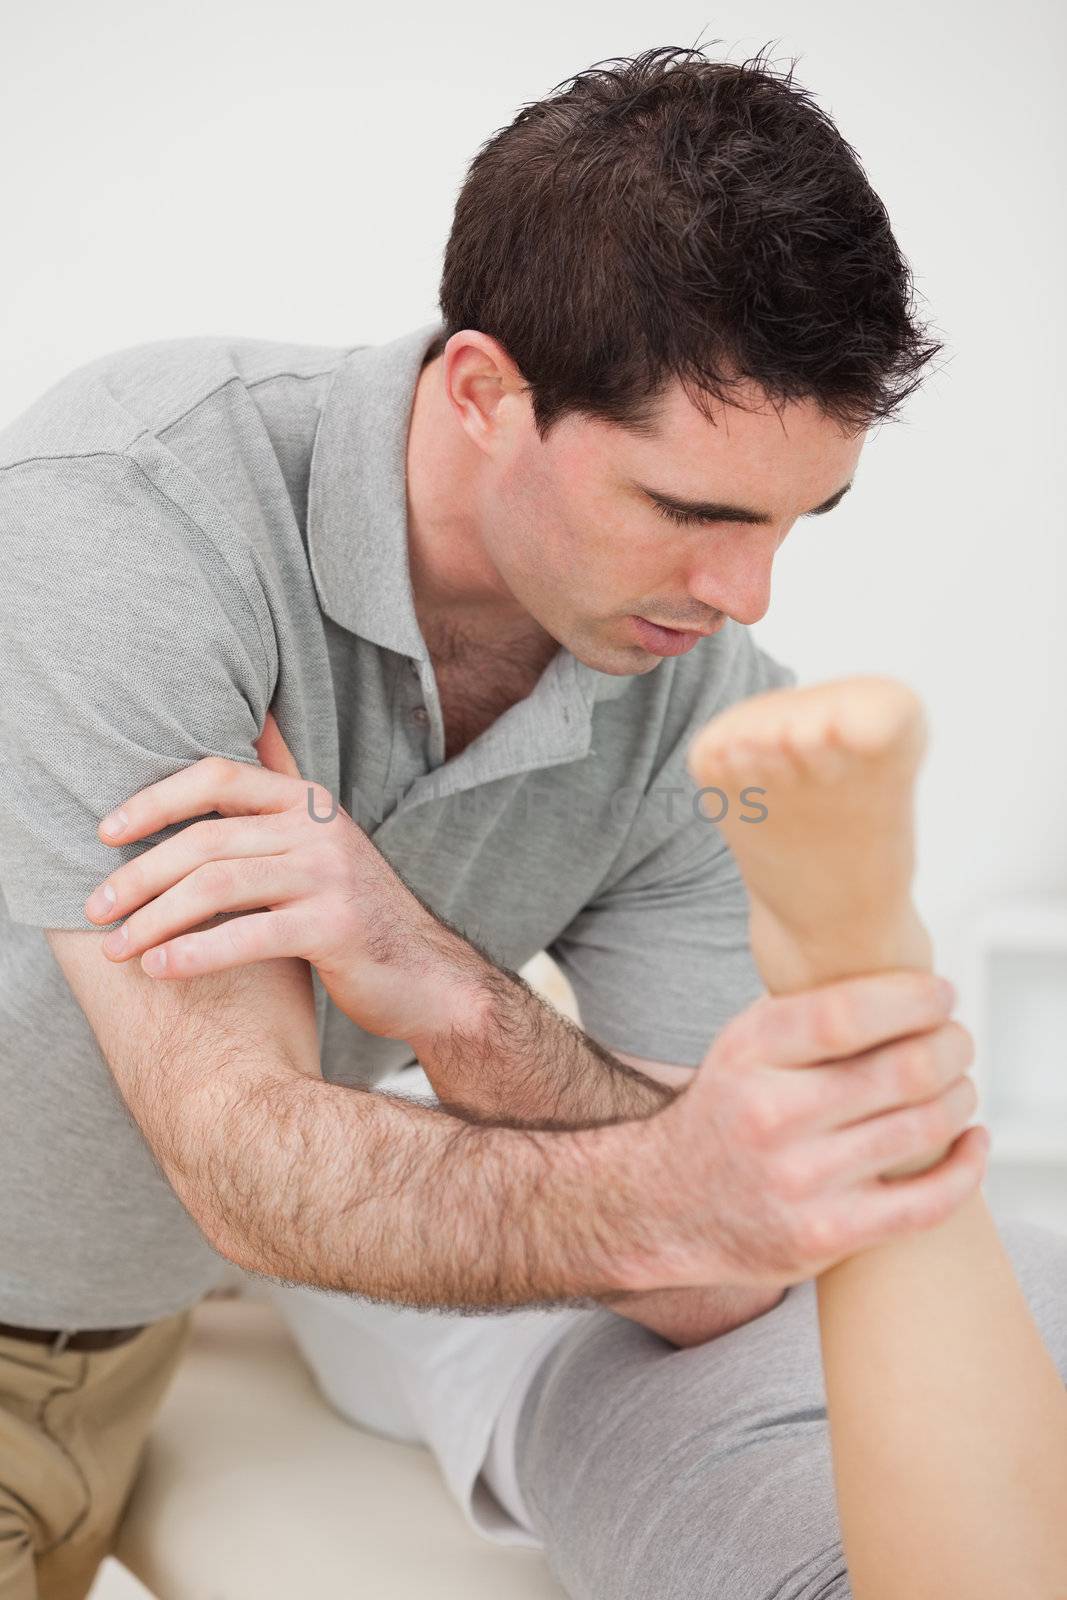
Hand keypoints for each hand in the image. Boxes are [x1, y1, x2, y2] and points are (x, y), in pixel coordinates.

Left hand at [83, 712, 487, 1043]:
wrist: (424, 976)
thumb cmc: (352, 912)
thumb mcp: (319, 839)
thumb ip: (283, 784)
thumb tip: (256, 716)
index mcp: (306, 800)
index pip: (216, 776)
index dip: (153, 800)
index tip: (103, 834)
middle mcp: (320, 827)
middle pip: (206, 839)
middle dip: (139, 875)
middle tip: (95, 909)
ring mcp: (331, 875)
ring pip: (217, 885)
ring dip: (154, 919)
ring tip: (115, 949)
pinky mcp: (336, 928)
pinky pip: (248, 935)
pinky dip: (194, 953)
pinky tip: (160, 970)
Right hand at [621, 970, 988, 1291]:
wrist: (668, 1203)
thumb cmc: (730, 1110)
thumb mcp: (745, 1045)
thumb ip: (811, 1011)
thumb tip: (905, 978)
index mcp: (749, 1054)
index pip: (847, 1014)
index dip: (913, 999)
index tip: (941, 994)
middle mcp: (770, 1116)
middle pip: (902, 1070)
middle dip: (951, 1046)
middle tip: (958, 1040)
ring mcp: (800, 1181)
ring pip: (923, 1128)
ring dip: (960, 1098)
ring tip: (959, 1084)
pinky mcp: (826, 1235)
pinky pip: (927, 1201)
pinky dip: (967, 1167)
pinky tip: (973, 1141)